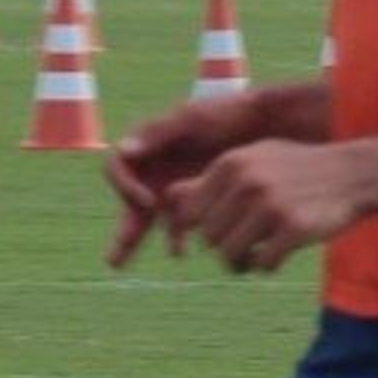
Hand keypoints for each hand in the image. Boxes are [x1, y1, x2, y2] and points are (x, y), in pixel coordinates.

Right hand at [105, 91, 277, 265]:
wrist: (263, 123)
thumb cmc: (225, 115)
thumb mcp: (193, 119)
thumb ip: (159, 133)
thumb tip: (125, 151)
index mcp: (146, 142)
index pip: (117, 168)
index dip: (125, 187)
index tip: (149, 202)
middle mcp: (153, 166)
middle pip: (127, 201)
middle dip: (123, 232)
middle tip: (114, 262)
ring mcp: (172, 184)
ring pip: (148, 218)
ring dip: (142, 241)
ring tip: (139, 261)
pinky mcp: (194, 199)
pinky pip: (176, 222)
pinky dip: (176, 236)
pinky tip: (181, 250)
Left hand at [167, 137, 373, 275]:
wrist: (350, 174)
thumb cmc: (294, 170)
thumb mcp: (254, 160)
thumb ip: (213, 179)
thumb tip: (168, 198)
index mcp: (230, 164)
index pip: (189, 213)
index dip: (200, 229)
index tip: (216, 234)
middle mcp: (246, 182)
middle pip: (209, 238)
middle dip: (224, 247)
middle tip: (244, 246)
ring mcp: (270, 205)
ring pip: (230, 255)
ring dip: (242, 262)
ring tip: (256, 255)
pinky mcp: (293, 228)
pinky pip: (262, 264)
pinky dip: (266, 266)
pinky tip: (278, 255)